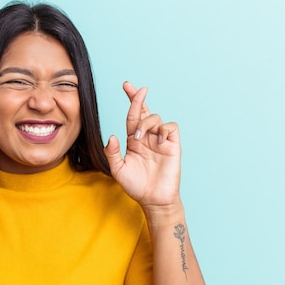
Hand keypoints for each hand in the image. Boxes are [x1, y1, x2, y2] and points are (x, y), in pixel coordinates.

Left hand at [104, 82, 180, 207]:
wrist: (153, 199)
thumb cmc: (136, 186)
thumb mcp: (118, 170)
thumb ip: (112, 153)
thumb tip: (112, 136)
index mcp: (134, 140)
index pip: (132, 116)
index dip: (131, 100)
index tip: (126, 85)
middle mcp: (147, 137)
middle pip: (145, 111)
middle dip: (139, 98)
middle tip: (137, 90)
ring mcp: (160, 140)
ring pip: (156, 118)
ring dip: (146, 123)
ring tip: (140, 137)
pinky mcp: (172, 145)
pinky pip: (171, 127)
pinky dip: (163, 129)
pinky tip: (157, 139)